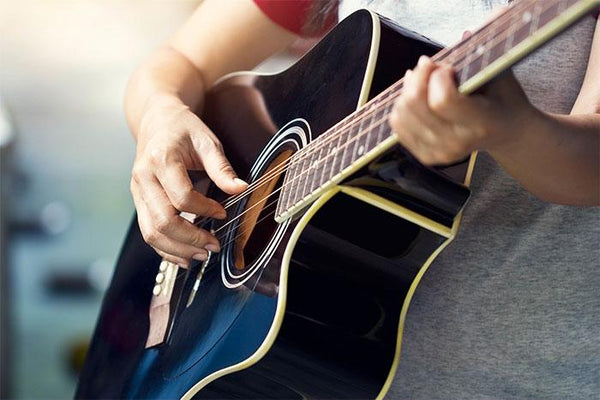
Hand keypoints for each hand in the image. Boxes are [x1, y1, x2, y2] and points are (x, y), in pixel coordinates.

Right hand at [130, 96, 246, 265]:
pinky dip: (165, 248)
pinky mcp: (139, 202)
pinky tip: (184, 255)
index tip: (223, 212)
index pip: (181, 197)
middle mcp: (143, 178)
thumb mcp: (207, 141)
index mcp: (161, 160)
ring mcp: (137, 192)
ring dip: (177, 249)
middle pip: (163, 220)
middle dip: (190, 238)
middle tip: (213, 246)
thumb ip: (222, 168)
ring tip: (201, 256)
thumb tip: (241, 189)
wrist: (156, 120)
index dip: (204, 210)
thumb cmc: (183, 129)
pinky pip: (148, 232)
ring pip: (151, 232)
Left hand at [389, 55, 535, 165]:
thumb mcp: (499, 75)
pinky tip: (416, 94)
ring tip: (422, 79)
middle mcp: (458, 143)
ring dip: (407, 89)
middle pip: (415, 106)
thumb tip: (465, 35)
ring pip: (402, 114)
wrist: (506, 132)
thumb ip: (479, 59)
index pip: (442, 101)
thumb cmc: (502, 98)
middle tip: (430, 66)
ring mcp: (440, 153)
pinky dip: (402, 105)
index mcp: (481, 124)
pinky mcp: (427, 156)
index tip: (446, 67)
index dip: (437, 77)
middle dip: (419, 77)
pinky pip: (397, 125)